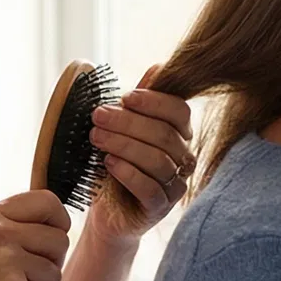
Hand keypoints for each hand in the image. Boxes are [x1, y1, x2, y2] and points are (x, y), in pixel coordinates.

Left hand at [89, 66, 195, 240]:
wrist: (106, 212)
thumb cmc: (115, 165)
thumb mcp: (123, 130)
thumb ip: (139, 104)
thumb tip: (158, 68)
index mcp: (178, 135)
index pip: (178, 111)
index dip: (154, 101)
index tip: (125, 97)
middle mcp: (183, 158)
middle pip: (163, 133)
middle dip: (127, 122)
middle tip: (97, 117)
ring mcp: (175, 184)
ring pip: (157, 159)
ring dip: (123, 144)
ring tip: (97, 138)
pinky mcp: (161, 207)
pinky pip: (150, 187)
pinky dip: (128, 173)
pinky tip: (109, 164)